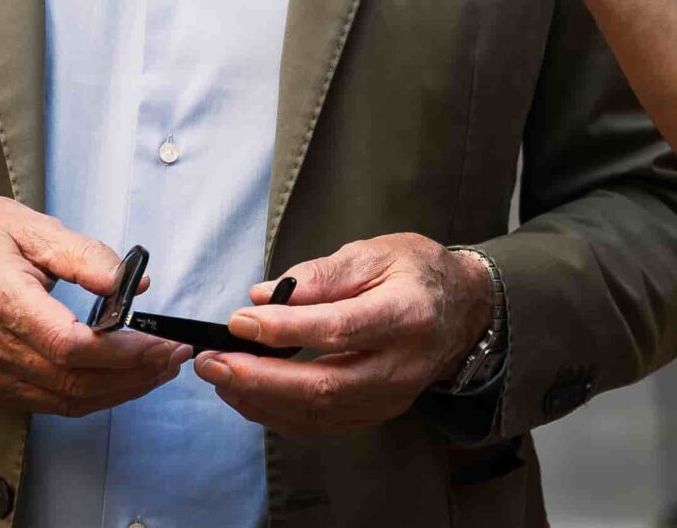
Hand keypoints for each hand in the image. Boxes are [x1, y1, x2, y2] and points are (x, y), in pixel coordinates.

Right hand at [0, 196, 189, 415]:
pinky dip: (91, 396)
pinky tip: (118, 379)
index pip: (71, 345)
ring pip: (65, 400)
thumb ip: (82, 254)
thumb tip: (130, 281)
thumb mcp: (28, 224)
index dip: (124, 351)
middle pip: (74, 380)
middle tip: (173, 355)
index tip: (162, 341)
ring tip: (157, 368)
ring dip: (120, 390)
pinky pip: (48, 403)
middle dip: (135, 374)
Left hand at [193, 233, 491, 435]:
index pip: (339, 328)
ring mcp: (390, 396)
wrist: (463, 310)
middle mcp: (400, 365)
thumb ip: (323, 273)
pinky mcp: (376, 412)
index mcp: (406, 314)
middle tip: (213, 363)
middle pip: (323, 385)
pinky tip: (249, 393)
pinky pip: (321, 423)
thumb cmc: (419, 273)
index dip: (285, 330)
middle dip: (259, 379)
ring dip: (260, 399)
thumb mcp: (378, 251)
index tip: (240, 322)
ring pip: (317, 412)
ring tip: (220, 376)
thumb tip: (265, 295)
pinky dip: (277, 412)